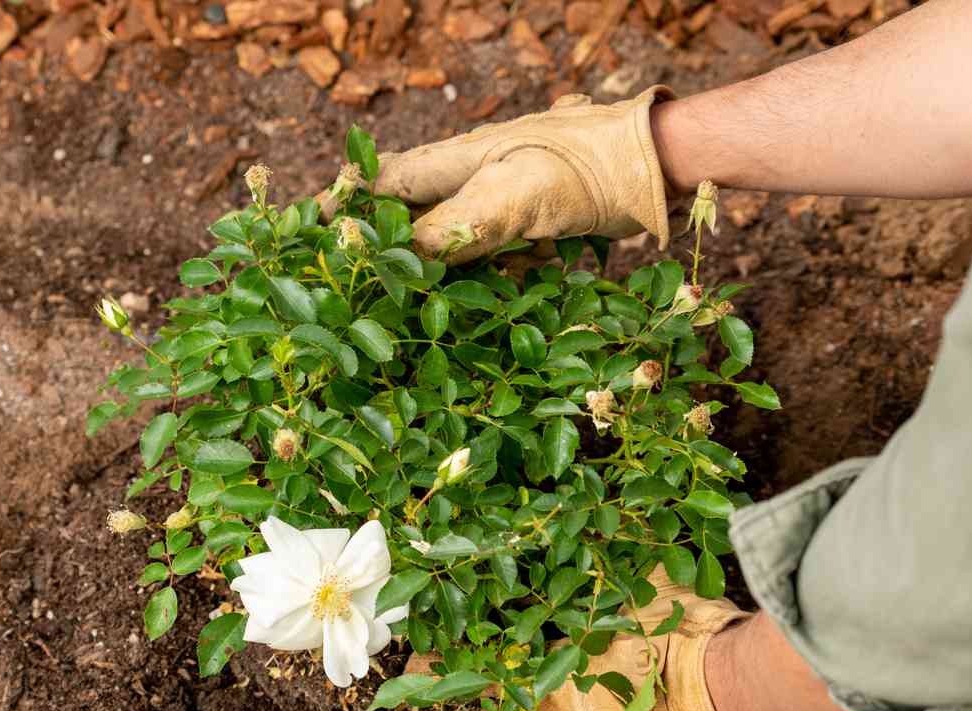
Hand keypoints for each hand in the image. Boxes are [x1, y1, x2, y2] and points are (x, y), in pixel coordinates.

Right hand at [372, 88, 675, 263]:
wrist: (654, 165)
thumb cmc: (586, 168)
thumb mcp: (514, 196)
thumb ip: (455, 226)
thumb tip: (398, 260)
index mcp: (452, 162)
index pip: (381, 186)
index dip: (348, 210)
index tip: (317, 240)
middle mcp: (467, 180)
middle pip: (417, 227)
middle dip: (420, 261)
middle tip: (437, 287)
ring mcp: (499, 202)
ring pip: (461, 250)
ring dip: (480, 271)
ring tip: (522, 261)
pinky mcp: (528, 225)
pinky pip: (501, 259)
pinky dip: (516, 270)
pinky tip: (546, 262)